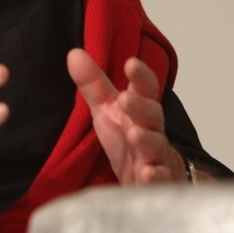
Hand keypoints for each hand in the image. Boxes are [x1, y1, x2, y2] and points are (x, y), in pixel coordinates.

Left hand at [67, 48, 183, 184]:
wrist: (149, 178)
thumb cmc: (127, 139)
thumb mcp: (106, 110)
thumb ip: (93, 84)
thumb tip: (73, 53)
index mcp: (139, 110)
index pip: (145, 89)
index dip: (140, 76)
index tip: (131, 63)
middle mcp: (152, 129)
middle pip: (152, 115)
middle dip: (140, 106)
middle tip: (124, 99)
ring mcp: (156, 155)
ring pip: (156, 145)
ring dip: (146, 139)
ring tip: (134, 134)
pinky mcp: (158, 179)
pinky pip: (159, 177)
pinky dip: (154, 177)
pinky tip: (146, 174)